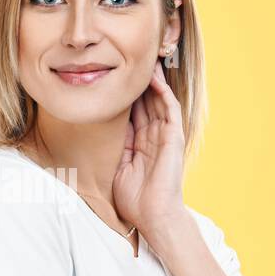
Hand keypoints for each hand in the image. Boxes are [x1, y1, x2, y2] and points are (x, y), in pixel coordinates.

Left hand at [112, 59, 188, 239]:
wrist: (153, 216)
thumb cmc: (135, 199)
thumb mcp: (117, 167)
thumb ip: (114, 147)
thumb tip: (100, 129)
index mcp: (140, 144)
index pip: (133, 112)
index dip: (126, 95)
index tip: (114, 77)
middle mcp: (154, 136)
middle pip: (147, 102)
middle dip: (139, 82)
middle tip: (130, 59)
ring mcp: (165, 136)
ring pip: (159, 100)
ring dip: (153, 81)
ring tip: (145, 59)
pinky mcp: (174, 137)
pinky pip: (169, 109)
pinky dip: (163, 92)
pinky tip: (154, 79)